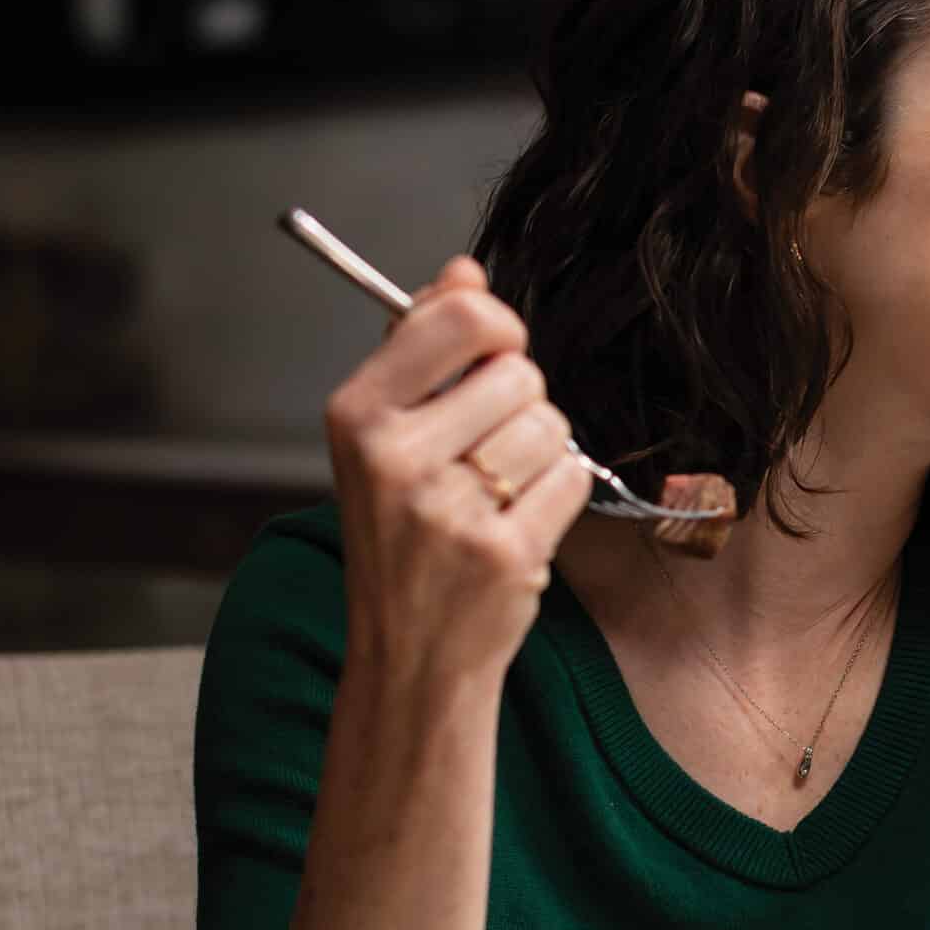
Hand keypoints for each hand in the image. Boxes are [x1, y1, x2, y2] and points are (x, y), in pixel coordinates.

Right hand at [324, 256, 591, 688]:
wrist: (408, 659)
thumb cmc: (400, 541)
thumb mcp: (384, 438)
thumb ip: (421, 346)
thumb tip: (463, 269)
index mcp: (357, 414)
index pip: (459, 316)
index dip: (496, 328)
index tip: (492, 355)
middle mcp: (394, 458)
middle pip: (518, 373)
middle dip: (519, 406)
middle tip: (483, 457)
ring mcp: (449, 508)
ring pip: (551, 424)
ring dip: (541, 455)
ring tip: (497, 496)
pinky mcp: (503, 552)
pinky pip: (572, 476)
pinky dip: (558, 497)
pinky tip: (518, 527)